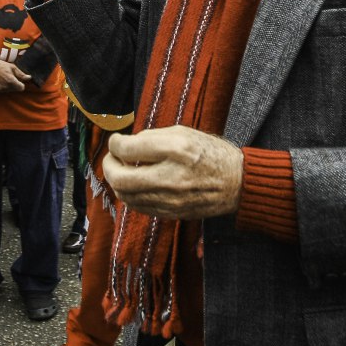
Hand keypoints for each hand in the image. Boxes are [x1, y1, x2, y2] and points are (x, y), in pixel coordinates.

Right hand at [0, 56, 28, 94]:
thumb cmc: (2, 65)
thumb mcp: (13, 67)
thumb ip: (21, 74)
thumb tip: (29, 78)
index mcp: (11, 81)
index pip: (21, 88)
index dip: (21, 84)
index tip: (19, 81)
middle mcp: (5, 86)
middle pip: (15, 90)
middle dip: (14, 85)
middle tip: (10, 77)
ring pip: (7, 91)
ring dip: (7, 87)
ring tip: (4, 79)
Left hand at [102, 125, 242, 219]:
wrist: (237, 182)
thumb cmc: (210, 152)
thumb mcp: (182, 132)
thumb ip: (151, 137)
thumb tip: (124, 145)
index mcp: (176, 150)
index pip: (128, 149)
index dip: (115, 144)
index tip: (116, 141)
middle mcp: (172, 177)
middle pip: (120, 178)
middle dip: (108, 166)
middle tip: (112, 157)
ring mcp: (171, 200)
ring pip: (126, 196)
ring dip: (117, 181)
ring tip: (122, 169)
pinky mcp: (171, 213)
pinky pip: (138, 206)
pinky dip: (130, 194)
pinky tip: (134, 183)